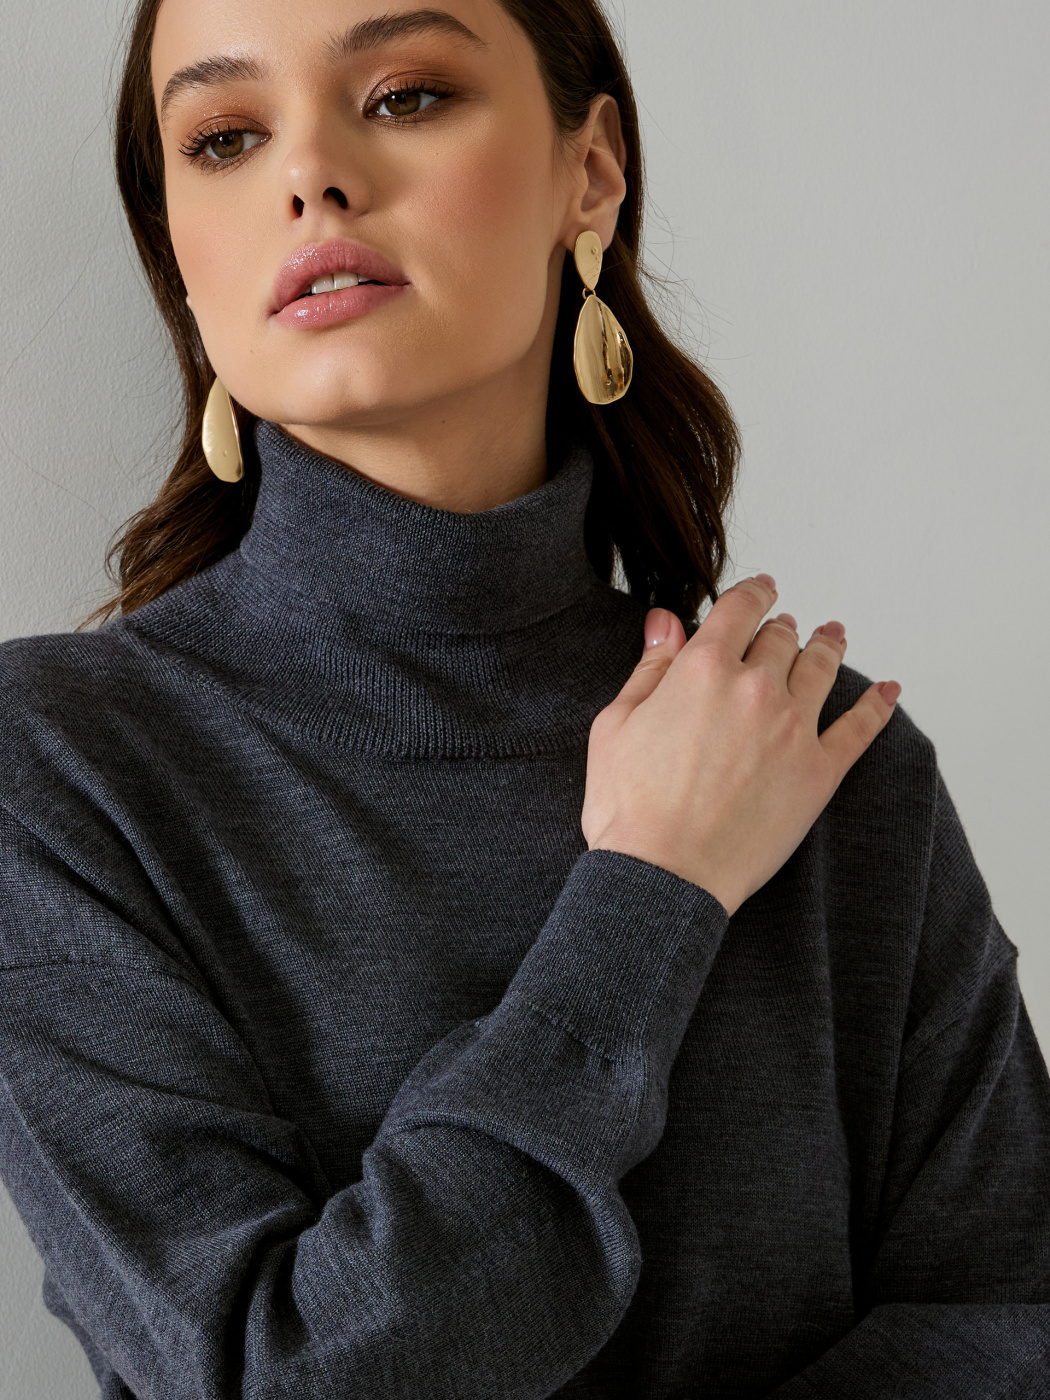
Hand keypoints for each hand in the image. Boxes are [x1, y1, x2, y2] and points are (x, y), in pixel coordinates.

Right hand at [581, 575, 900, 915]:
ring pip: (821, 669)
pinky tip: (888, 691)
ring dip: (828, 646)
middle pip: (780, 639)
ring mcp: (794, 729)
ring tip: (833, 636)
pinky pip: (860, 728)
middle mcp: (756, 689)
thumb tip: (665, 622)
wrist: (663, 875)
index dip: (754, 592)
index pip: (738, 610)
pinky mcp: (820, 772)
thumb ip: (650, 667)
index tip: (763, 589)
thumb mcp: (617, 724)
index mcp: (703, 668)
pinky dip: (877, 705)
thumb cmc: (629, 808)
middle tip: (785, 627)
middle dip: (781, 628)